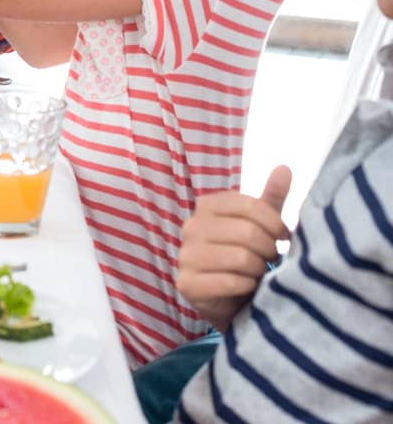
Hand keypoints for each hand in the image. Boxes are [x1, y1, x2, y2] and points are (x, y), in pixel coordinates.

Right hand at [176, 165, 291, 330]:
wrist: (233, 302)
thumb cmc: (248, 258)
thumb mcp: (262, 226)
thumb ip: (271, 198)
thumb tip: (284, 167)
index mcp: (206, 206)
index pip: (248, 206)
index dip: (274, 223)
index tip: (282, 237)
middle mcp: (190, 227)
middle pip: (247, 233)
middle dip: (269, 250)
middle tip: (270, 259)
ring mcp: (185, 255)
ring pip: (241, 258)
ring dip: (259, 270)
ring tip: (259, 274)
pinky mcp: (186, 284)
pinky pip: (229, 281)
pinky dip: (246, 287)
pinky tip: (246, 289)